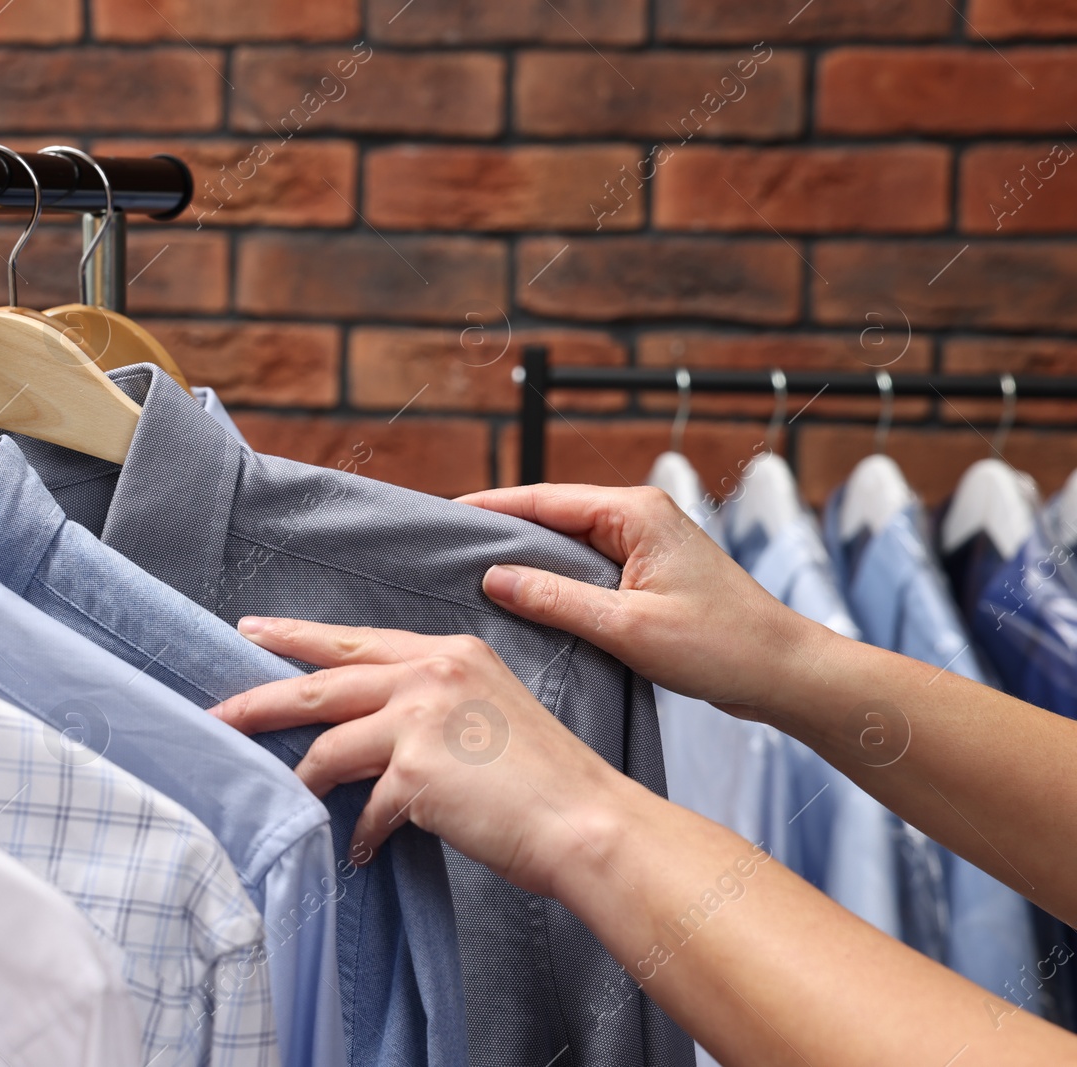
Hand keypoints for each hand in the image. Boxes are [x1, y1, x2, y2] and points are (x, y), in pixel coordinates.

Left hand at [209, 617, 641, 900]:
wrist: (588, 821)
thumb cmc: (546, 780)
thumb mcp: (489, 712)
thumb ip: (431, 705)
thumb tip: (370, 730)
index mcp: (452, 653)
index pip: (358, 640)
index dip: (301, 636)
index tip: (256, 631)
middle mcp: (433, 673)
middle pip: (322, 680)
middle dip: (261, 697)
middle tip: (217, 710)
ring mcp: (421, 717)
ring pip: (328, 743)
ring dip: (303, 778)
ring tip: (287, 800)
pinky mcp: (415, 770)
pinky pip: (363, 805)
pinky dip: (359, 832)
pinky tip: (359, 851)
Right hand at [457, 484, 827, 718]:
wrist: (784, 673)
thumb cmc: (720, 647)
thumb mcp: (626, 627)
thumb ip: (554, 599)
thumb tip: (493, 577)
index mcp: (635, 512)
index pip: (543, 499)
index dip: (489, 508)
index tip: (441, 519)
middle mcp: (639, 516)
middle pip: (552, 516)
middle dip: (501, 532)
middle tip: (445, 551)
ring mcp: (646, 544)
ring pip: (568, 544)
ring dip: (528, 559)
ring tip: (472, 575)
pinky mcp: (649, 574)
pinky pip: (588, 567)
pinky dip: (555, 580)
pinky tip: (526, 600)